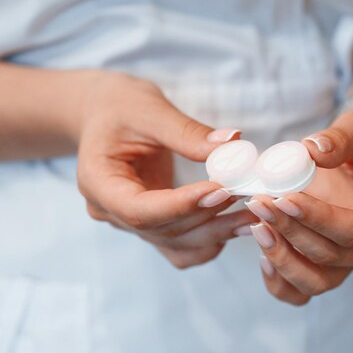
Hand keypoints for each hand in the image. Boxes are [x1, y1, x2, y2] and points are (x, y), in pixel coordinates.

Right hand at [76, 71, 256, 267]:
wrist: (105, 113)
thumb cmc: (120, 106)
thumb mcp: (150, 110)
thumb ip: (188, 132)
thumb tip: (233, 144)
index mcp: (98, 182)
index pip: (140, 209)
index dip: (182, 205)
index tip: (221, 190)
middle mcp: (110, 211)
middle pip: (163, 230)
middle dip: (209, 217)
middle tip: (250, 199)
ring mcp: (130, 222)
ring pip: (176, 242)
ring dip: (217, 233)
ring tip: (254, 216)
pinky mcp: (152, 223)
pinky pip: (180, 247)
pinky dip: (208, 242)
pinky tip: (235, 227)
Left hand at [245, 99, 352, 304]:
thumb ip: (340, 140)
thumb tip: (311, 151)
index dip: (318, 218)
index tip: (284, 198)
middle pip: (331, 256)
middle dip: (291, 231)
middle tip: (259, 203)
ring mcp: (350, 261)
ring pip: (316, 281)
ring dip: (282, 260)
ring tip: (256, 226)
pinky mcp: (326, 265)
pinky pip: (300, 290)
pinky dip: (279, 281)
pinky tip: (260, 254)